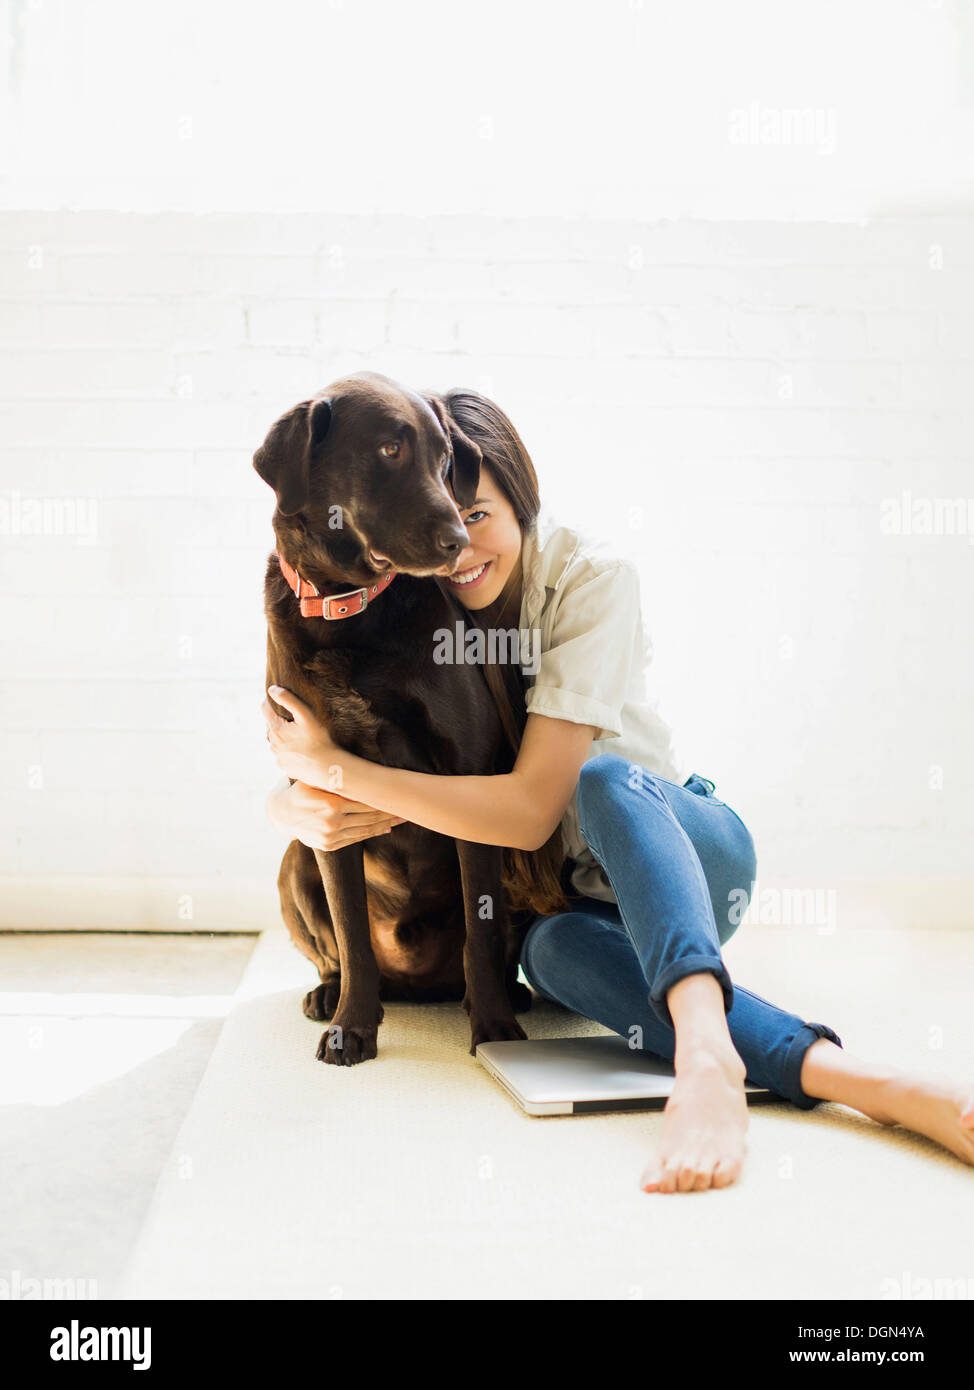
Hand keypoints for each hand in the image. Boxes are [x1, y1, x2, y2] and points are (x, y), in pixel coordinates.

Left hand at [261, 685, 340, 787]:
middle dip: (280, 720)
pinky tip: (302, 749)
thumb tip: (272, 689)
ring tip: (300, 736)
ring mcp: (277, 756)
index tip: (284, 702)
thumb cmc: (319, 740)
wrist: (327, 767)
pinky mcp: (283, 766)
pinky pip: (282, 753)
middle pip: (271, 724)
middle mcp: (272, 743)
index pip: (265, 708)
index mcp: (276, 729)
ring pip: (276, 740)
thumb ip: (289, 700)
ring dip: (283, 736)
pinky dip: (288, 750)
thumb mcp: (306, 716)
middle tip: (297, 720)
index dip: (273, 702)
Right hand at [267, 779, 405, 851]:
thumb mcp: (316, 777)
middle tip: (408, 807)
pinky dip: (372, 833)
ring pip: (365, 829)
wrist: (281, 813)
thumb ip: (337, 775)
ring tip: (402, 818)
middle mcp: (331, 821)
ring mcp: (330, 836)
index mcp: (330, 803)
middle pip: (369, 816)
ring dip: (386, 824)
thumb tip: (363, 769)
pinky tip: (385, 828)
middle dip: (390, 812)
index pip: (365, 800)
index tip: (400, 795)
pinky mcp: (329, 845)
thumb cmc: (302, 788)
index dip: (384, 799)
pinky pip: (356, 839)